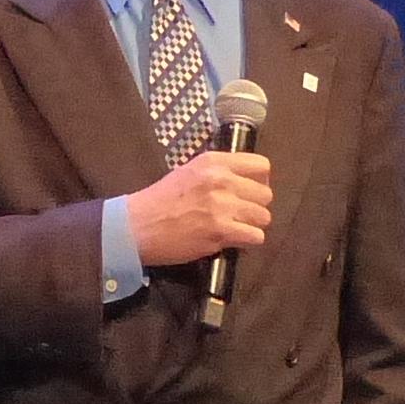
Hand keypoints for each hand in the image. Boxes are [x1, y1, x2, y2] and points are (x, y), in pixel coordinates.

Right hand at [126, 151, 273, 266]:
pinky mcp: (221, 231)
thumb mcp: (189, 172)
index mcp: (214, 162)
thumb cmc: (161, 200)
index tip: (250, 191)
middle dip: (256, 206)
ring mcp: (222, 206)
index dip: (260, 181)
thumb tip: (245, 181)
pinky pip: (255, 236)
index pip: (261, 166)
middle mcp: (221, 180)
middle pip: (265, 194)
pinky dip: (247, 241)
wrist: (138, 225)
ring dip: (252, 225)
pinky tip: (233, 240)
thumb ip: (218, 172)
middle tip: (240, 214)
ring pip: (263, 217)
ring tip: (236, 228)